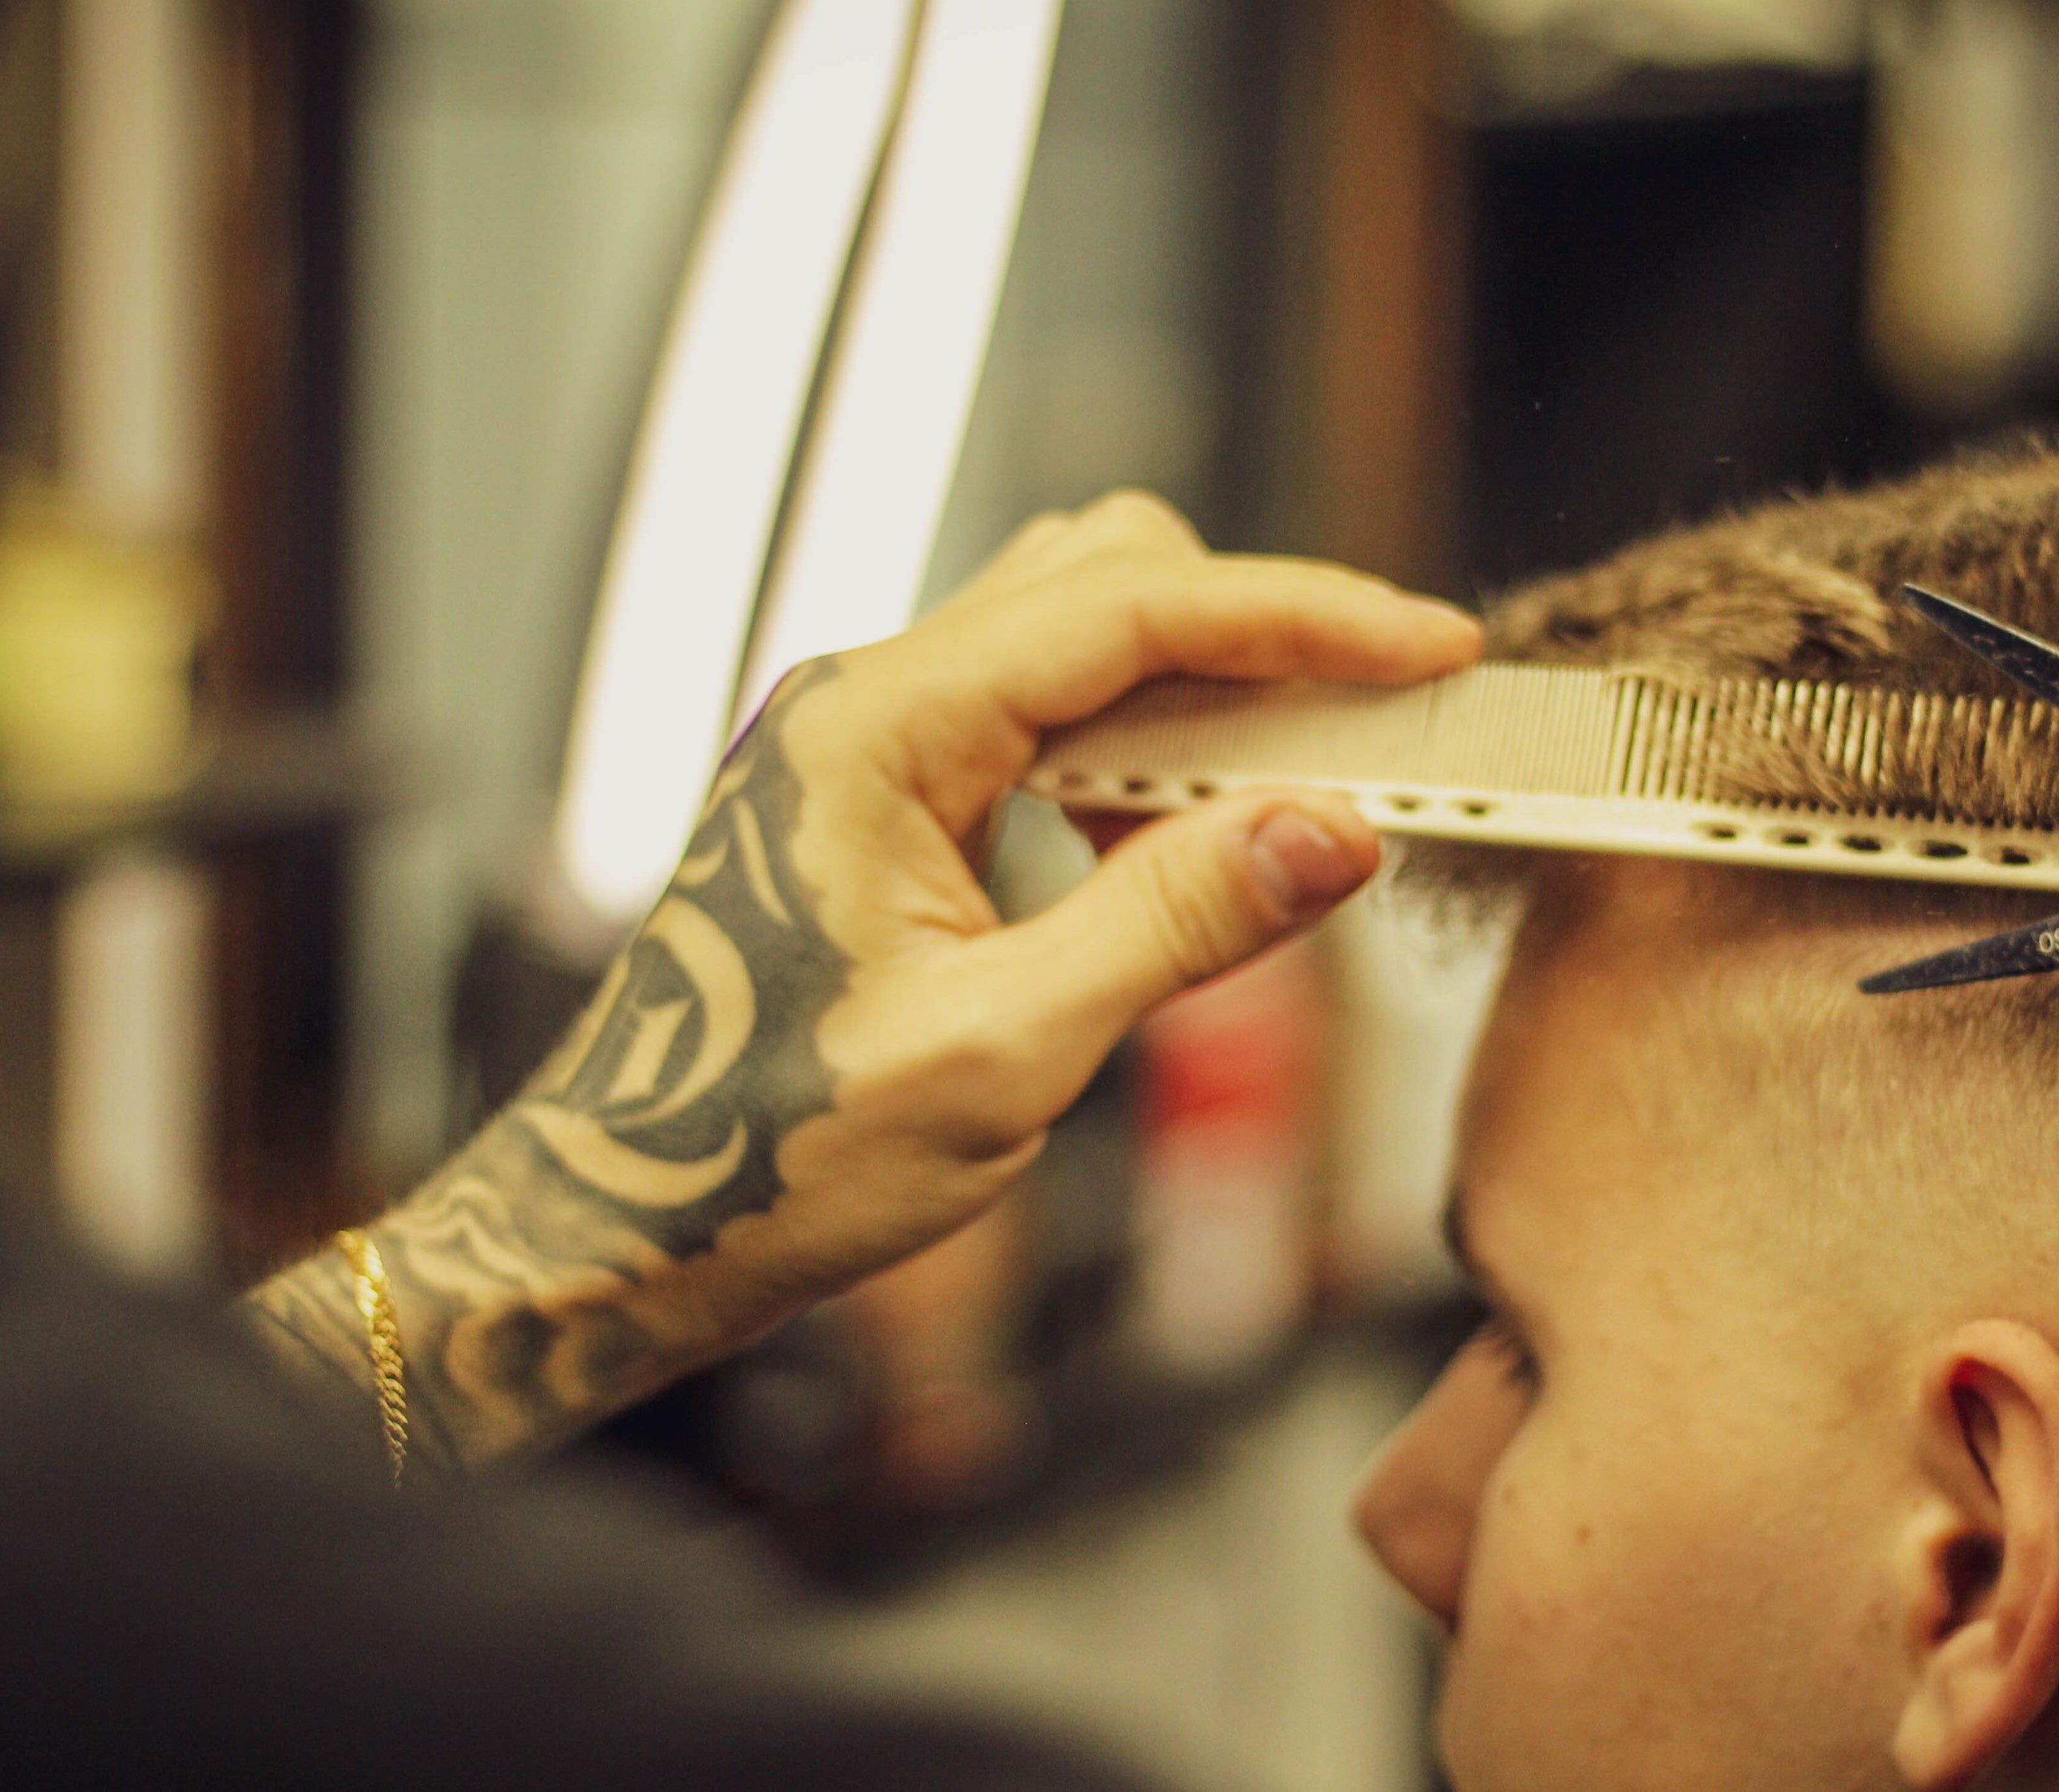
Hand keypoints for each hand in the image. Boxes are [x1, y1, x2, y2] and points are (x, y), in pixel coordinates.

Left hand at [246, 492, 1480, 1466]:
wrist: (629, 1216)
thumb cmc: (770, 1150)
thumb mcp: (1001, 1052)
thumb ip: (1172, 925)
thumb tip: (1333, 829)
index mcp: (879, 729)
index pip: (1129, 607)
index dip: (1302, 612)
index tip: (1429, 645)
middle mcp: (872, 702)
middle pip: (1108, 580)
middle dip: (1263, 635)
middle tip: (1385, 727)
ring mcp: (877, 742)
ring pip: (1083, 640)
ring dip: (1209, 696)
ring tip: (1305, 797)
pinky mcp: (893, 795)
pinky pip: (1048, 722)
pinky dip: (1146, 758)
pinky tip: (1186, 852)